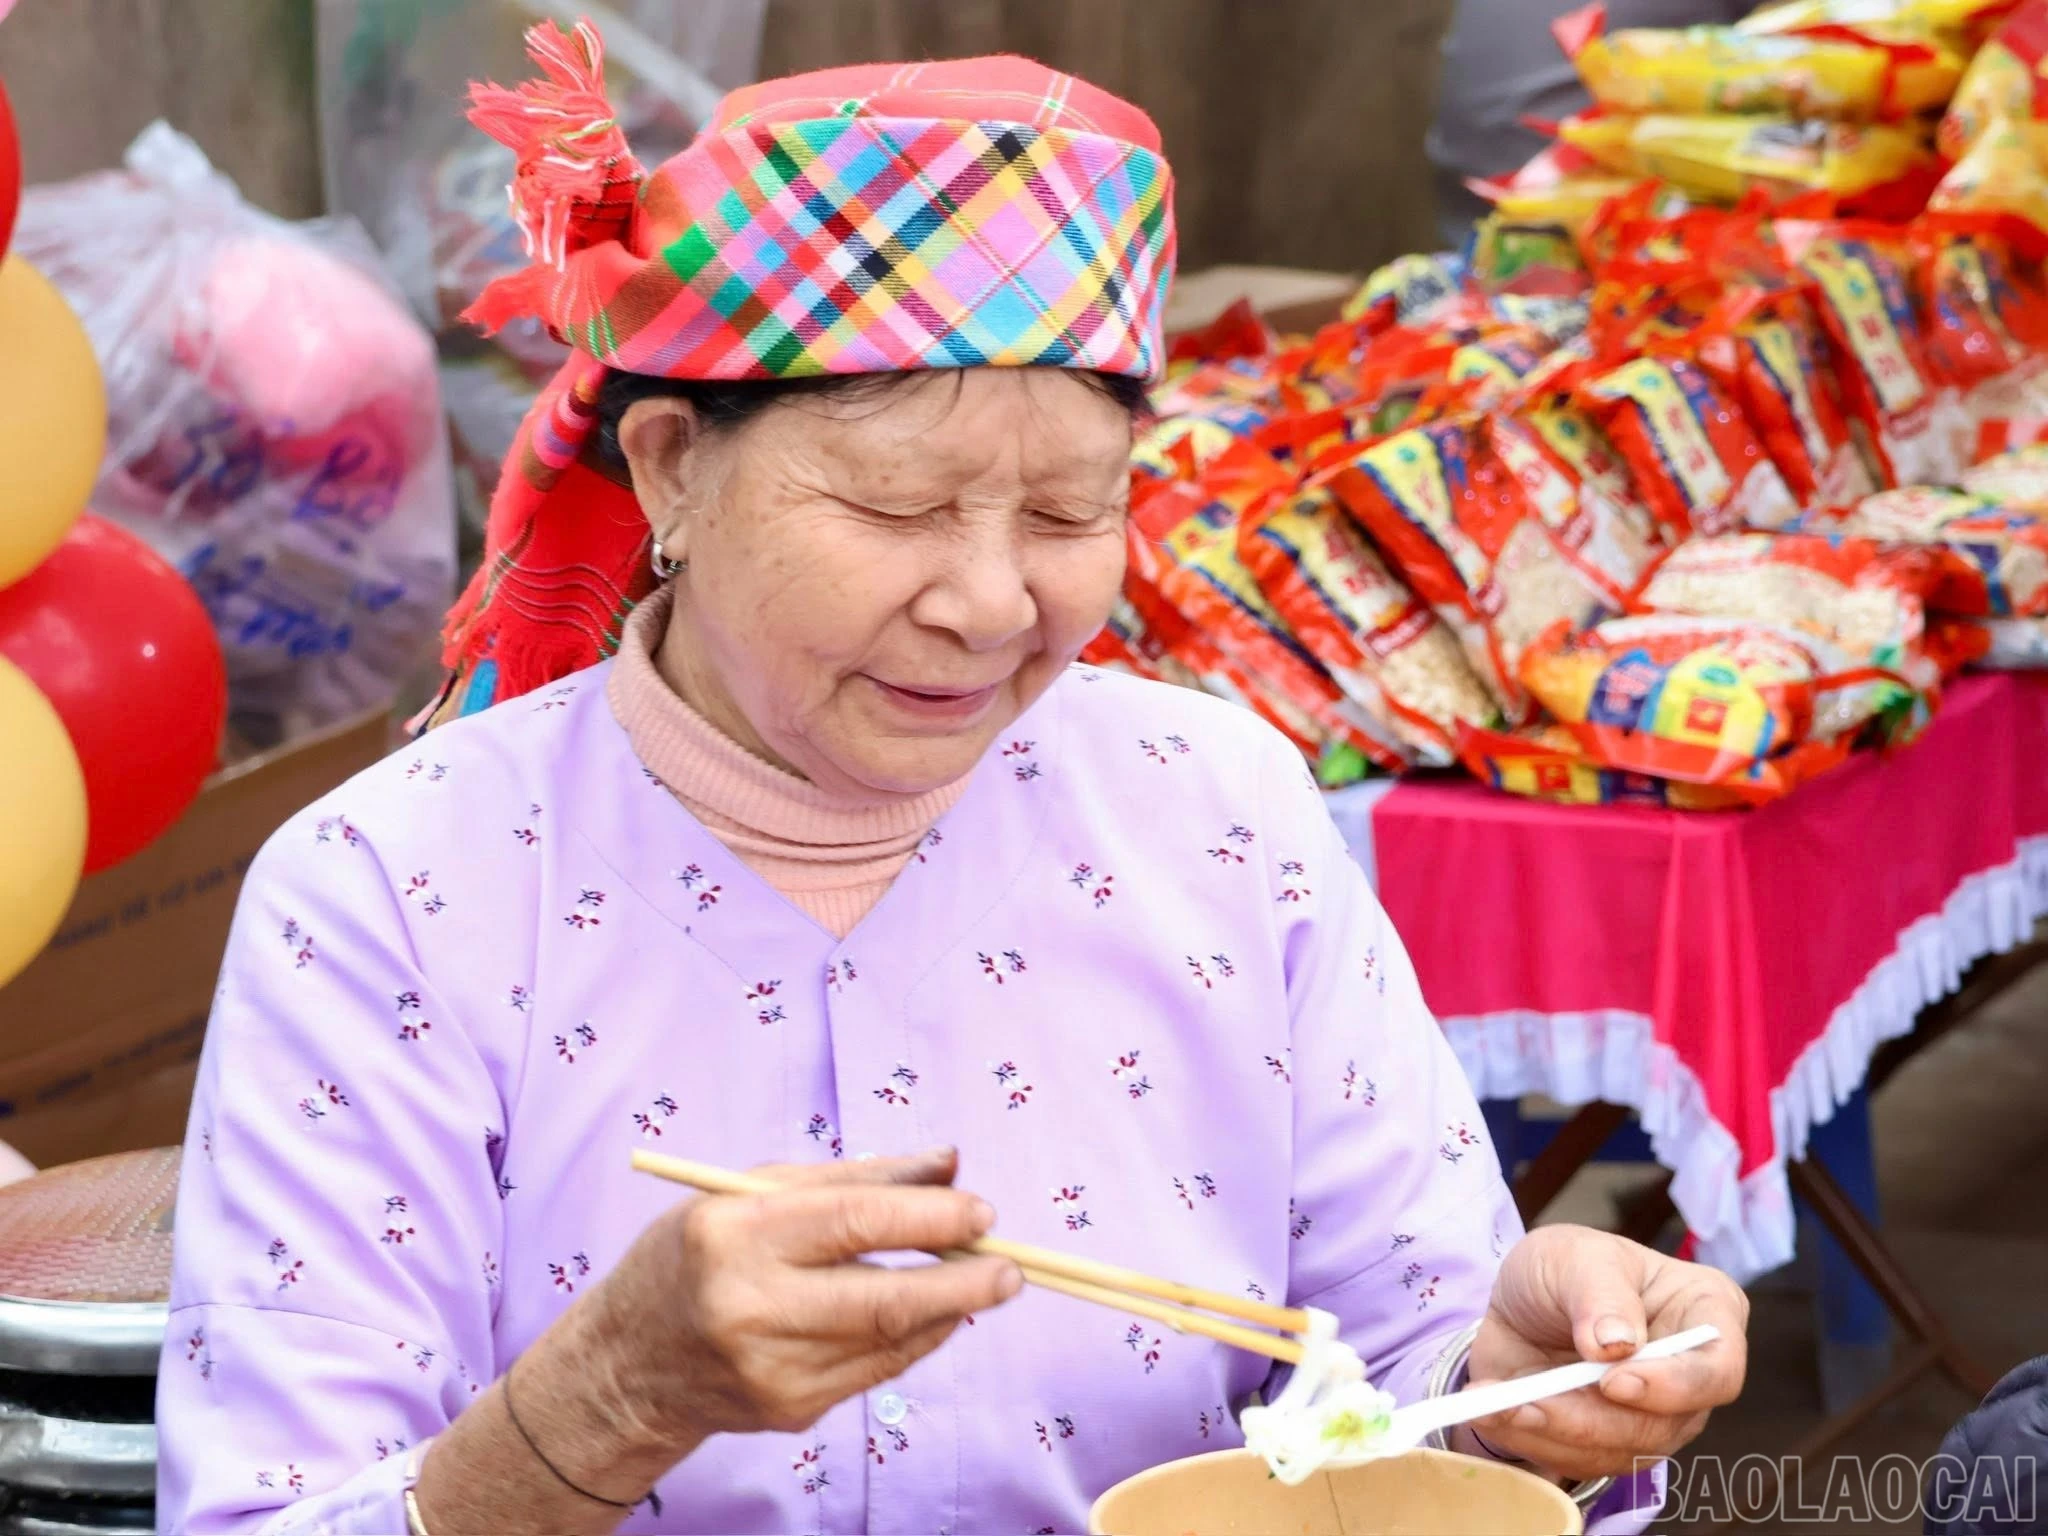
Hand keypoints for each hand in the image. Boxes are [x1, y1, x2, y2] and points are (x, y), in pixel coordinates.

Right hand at [583, 1147, 1020, 1452]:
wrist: (630, 1363)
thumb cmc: (699, 1255)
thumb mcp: (756, 1194)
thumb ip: (855, 1178)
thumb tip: (949, 1165)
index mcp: (735, 1235)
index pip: (853, 1223)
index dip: (928, 1218)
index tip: (981, 1212)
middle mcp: (748, 1307)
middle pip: (881, 1298)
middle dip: (961, 1283)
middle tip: (1011, 1268)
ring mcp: (769, 1369)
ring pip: (887, 1342)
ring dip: (948, 1312)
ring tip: (983, 1283)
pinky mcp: (788, 1409)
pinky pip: (875, 1372)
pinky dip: (915, 1340)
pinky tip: (935, 1315)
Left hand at [1465, 1225, 1748, 1482]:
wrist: (1520, 1301)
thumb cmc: (1564, 1267)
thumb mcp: (1574, 1255)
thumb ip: (1599, 1293)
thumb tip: (1616, 1345)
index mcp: (1705, 1313)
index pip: (1717, 1368)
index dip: (1674, 1386)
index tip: (1613, 1381)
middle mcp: (1690, 1375)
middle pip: (1666, 1424)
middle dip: (1593, 1418)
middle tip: (1533, 1401)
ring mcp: (1655, 1415)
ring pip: (1622, 1451)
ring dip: (1557, 1435)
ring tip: (1502, 1406)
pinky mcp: (1612, 1442)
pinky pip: (1584, 1462)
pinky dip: (1536, 1443)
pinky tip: (1497, 1414)